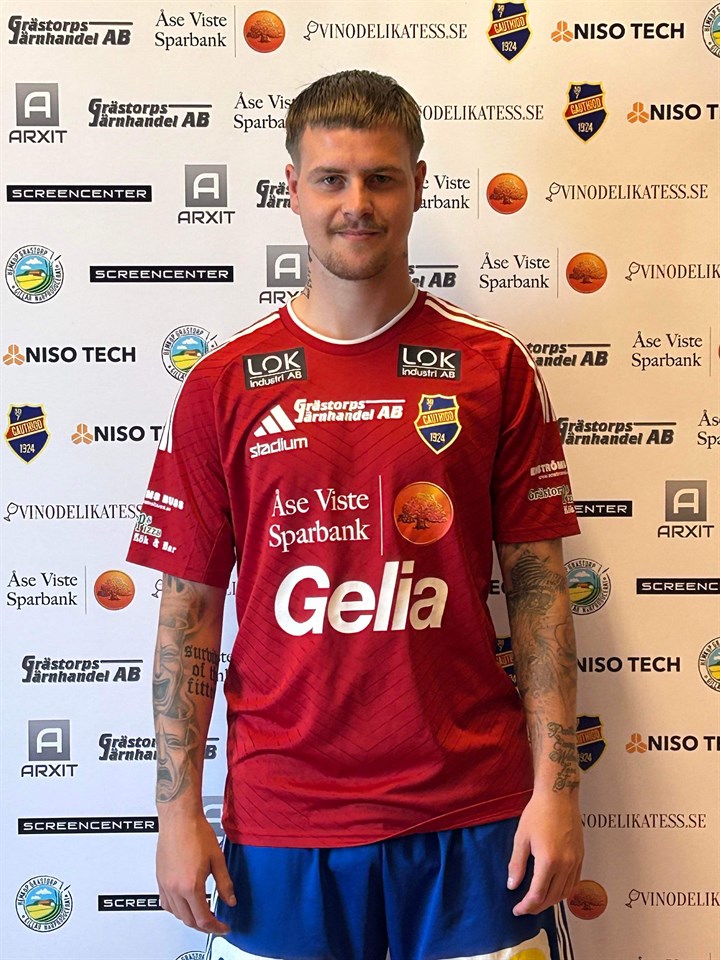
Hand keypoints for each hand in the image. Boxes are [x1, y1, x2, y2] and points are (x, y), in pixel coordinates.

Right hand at [156, 811, 235, 932]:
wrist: (179, 817)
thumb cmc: (196, 832)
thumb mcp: (217, 859)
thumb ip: (225, 883)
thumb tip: (230, 900)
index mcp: (191, 886)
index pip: (203, 919)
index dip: (216, 927)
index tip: (223, 927)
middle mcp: (175, 888)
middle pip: (189, 920)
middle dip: (204, 926)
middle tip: (216, 923)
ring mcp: (165, 884)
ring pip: (176, 914)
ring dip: (190, 918)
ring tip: (203, 913)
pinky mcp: (160, 878)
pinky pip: (166, 903)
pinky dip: (177, 909)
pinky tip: (186, 903)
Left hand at [507, 791, 583, 915]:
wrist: (558, 797)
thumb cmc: (538, 813)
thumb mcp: (521, 838)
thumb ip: (516, 864)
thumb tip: (512, 885)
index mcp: (549, 860)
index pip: (538, 894)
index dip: (526, 906)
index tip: (517, 909)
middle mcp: (565, 864)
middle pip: (552, 898)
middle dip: (537, 907)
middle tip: (524, 908)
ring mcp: (575, 861)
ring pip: (565, 893)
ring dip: (550, 901)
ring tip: (537, 901)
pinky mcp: (581, 857)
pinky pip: (574, 882)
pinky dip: (563, 891)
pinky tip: (554, 889)